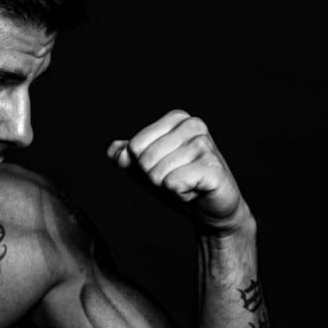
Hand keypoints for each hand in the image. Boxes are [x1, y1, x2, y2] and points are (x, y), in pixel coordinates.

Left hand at [107, 110, 251, 234]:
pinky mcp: (212, 167)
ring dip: (169, 187)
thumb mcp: (146, 168)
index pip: (134, 146)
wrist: (212, 208)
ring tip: (189, 184)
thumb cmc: (180, 183)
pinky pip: (173, 184)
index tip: (166, 168)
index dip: (143, 166)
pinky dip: (181, 195)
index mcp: (177, 118)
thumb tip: (115, 152)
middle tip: (178, 178)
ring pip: (157, 174)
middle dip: (156, 178)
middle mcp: (193, 126)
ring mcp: (205, 145)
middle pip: (144, 160)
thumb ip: (125, 157)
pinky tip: (196, 191)